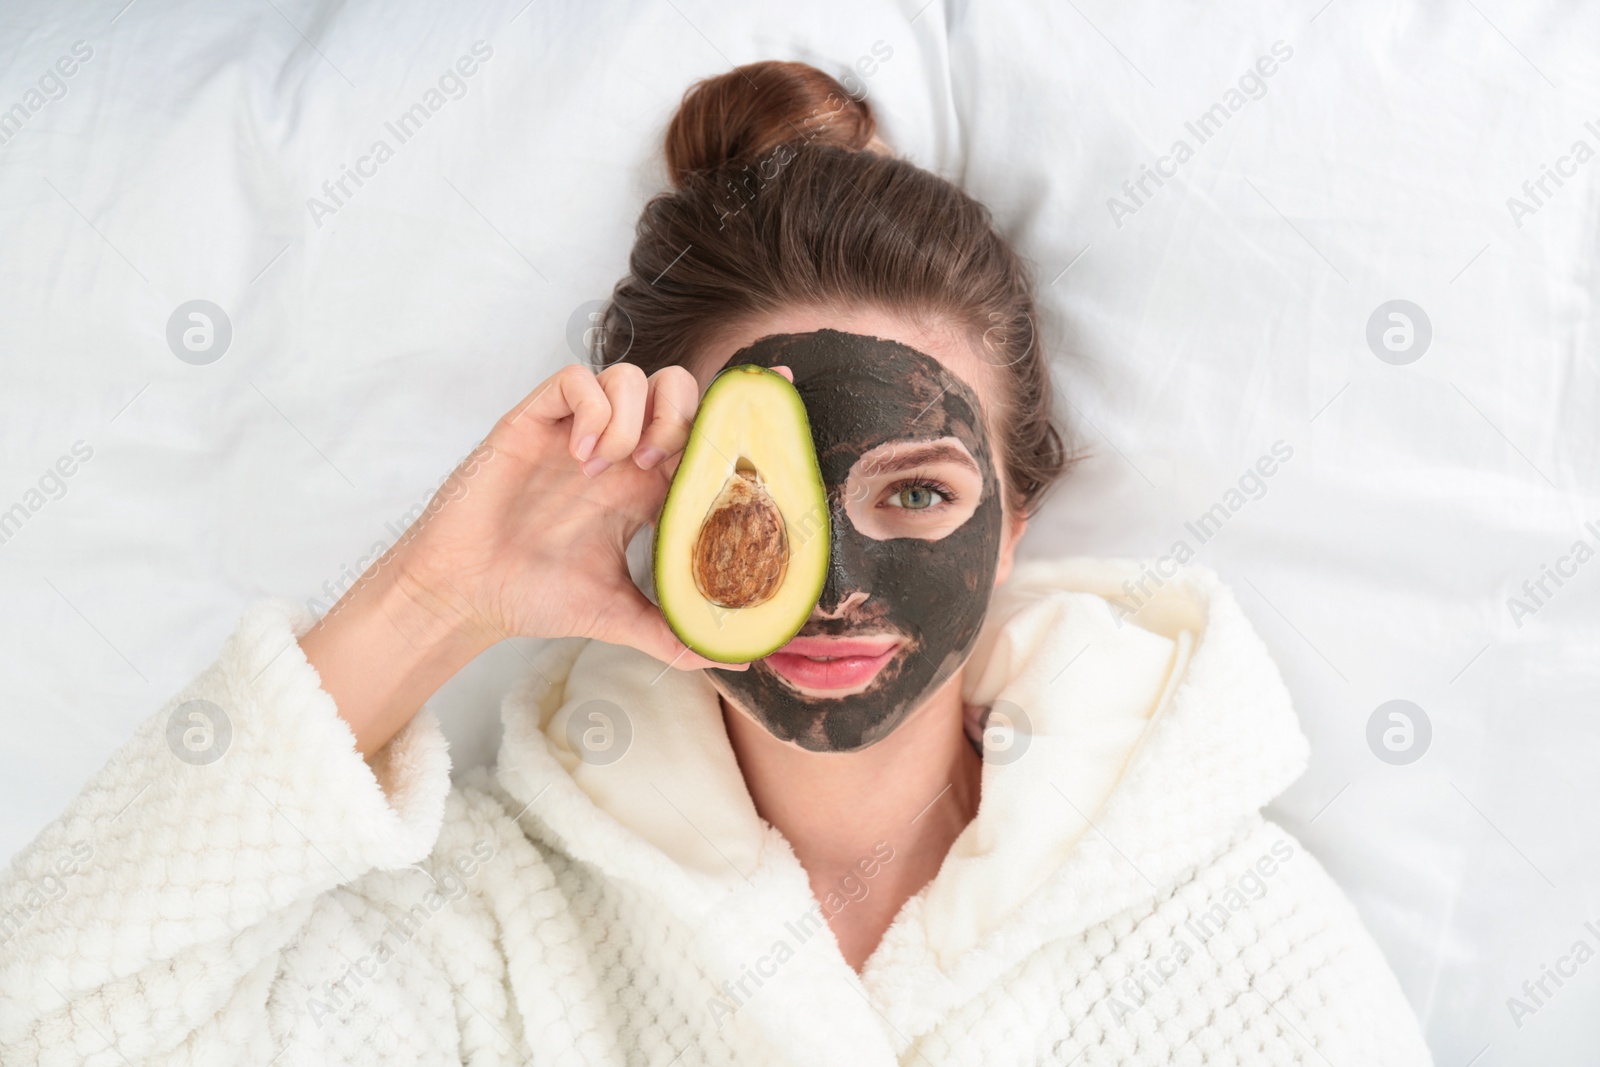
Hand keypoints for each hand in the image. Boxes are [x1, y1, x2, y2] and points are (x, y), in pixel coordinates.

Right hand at [391, 361, 745, 669]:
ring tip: (610, 469)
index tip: (782, 386)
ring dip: (634, 417)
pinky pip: (577, 379)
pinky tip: (581, 456)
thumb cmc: (533, 597)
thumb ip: (672, 633)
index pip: (703, 433)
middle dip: (681, 417)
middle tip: (656, 469)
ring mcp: (578, 432)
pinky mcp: (535, 421)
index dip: (738, 412)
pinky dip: (592, 410)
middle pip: (676, 388)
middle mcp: (619, 453)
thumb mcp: (617, 618)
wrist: (465, 595)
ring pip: (631, 375)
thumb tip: (735, 663)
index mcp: (646, 489)